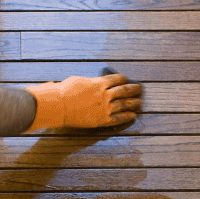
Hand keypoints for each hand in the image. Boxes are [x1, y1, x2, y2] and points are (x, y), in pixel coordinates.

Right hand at [26, 73, 141, 129]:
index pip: (115, 79)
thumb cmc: (64, 91)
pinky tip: (133, 115)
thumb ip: (90, 82)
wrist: (59, 106)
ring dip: (133, 102)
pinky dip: (127, 116)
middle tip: (140, 89)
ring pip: (124, 104)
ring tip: (140, 102)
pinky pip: (118, 118)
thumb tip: (93, 83)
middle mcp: (105, 94)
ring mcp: (105, 107)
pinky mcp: (102, 120)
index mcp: (99, 83)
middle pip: (124, 90)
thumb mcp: (78, 80)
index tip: (126, 79)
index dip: (122, 79)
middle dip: (133, 89)